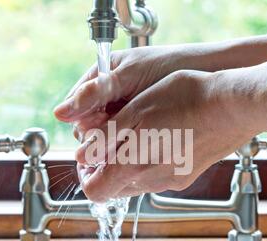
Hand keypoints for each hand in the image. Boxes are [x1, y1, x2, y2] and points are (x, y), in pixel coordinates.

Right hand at [53, 45, 217, 140]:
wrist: (207, 71)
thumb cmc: (168, 65)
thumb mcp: (129, 75)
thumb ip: (96, 92)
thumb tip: (59, 113)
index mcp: (103, 78)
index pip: (79, 107)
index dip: (83, 122)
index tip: (94, 134)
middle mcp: (111, 97)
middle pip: (90, 125)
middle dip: (98, 136)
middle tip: (113, 141)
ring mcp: (126, 111)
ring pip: (107, 136)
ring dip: (112, 144)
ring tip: (126, 146)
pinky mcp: (140, 125)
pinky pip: (125, 140)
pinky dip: (127, 146)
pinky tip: (135, 149)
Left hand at [73, 70, 261, 202]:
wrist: (234, 105)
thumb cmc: (188, 100)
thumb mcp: (138, 110)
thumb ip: (108, 137)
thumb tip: (84, 155)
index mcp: (135, 166)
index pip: (96, 192)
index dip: (86, 176)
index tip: (89, 156)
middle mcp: (153, 181)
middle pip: (116, 187)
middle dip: (107, 167)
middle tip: (111, 139)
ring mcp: (173, 180)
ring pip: (137, 181)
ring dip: (128, 163)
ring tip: (137, 133)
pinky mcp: (188, 175)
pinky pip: (158, 176)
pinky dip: (150, 162)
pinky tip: (160, 137)